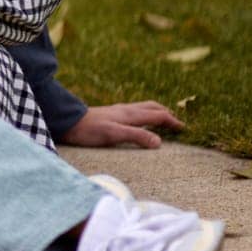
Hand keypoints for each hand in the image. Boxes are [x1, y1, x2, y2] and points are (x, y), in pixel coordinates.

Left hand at [59, 102, 183, 148]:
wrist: (66, 121)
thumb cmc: (89, 130)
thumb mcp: (114, 134)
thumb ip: (136, 136)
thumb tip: (159, 142)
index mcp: (130, 114)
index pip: (157, 116)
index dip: (172, 121)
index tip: (185, 128)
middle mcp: (126, 110)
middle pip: (152, 108)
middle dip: (167, 113)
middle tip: (177, 122)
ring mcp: (117, 111)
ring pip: (143, 108)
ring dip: (156, 112)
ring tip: (163, 119)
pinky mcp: (110, 115)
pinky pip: (134, 112)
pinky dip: (144, 115)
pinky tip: (138, 121)